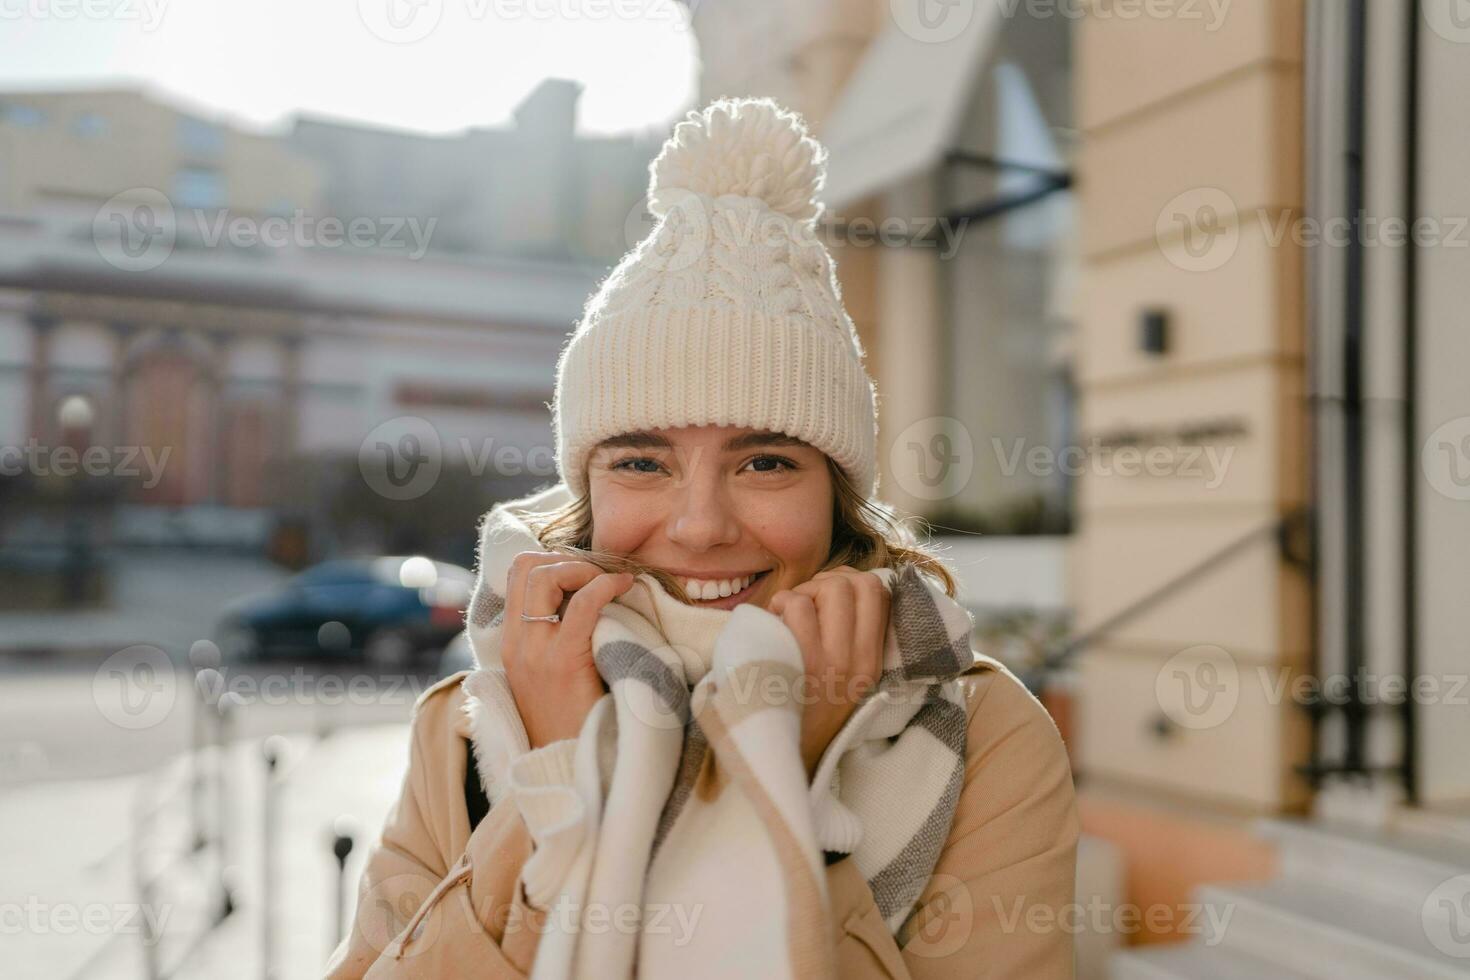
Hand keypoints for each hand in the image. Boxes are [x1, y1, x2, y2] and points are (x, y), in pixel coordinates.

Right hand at [500, 551, 634, 749]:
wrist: (569, 771)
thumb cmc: (573, 724)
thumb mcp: (554, 677)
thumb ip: (559, 641)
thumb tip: (587, 602)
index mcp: (511, 644)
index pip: (516, 575)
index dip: (551, 561)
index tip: (585, 575)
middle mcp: (516, 643)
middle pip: (525, 566)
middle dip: (566, 558)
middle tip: (597, 576)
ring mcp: (534, 652)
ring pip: (544, 575)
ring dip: (583, 568)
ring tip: (610, 583)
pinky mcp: (562, 663)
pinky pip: (582, 604)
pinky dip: (605, 585)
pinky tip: (625, 588)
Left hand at [769, 566, 890, 778]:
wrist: (783, 759)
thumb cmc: (804, 712)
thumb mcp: (844, 679)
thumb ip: (850, 637)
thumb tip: (841, 583)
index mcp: (872, 662)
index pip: (880, 592)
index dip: (851, 581)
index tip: (827, 598)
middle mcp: (860, 660)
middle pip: (856, 583)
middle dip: (825, 582)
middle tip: (804, 605)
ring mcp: (833, 662)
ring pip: (830, 587)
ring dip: (802, 593)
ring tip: (786, 616)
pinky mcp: (802, 664)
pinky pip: (797, 605)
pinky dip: (780, 604)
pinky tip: (771, 624)